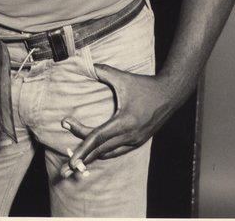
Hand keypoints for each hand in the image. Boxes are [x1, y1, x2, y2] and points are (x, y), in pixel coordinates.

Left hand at [60, 65, 179, 174]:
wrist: (170, 94)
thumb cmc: (145, 85)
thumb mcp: (123, 77)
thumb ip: (104, 72)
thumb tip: (87, 65)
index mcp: (124, 122)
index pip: (98, 138)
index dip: (82, 149)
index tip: (69, 160)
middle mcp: (129, 136)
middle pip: (100, 150)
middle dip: (81, 159)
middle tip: (64, 169)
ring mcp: (135, 141)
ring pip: (108, 154)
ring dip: (91, 158)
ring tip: (75, 164)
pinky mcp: (139, 141)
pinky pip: (117, 152)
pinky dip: (104, 154)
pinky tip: (95, 153)